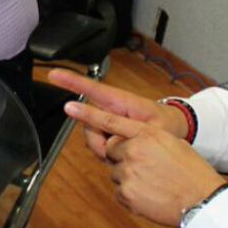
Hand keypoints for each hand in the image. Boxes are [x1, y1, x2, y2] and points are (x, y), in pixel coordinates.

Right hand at [47, 69, 189, 159]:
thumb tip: (110, 142)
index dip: (71, 81)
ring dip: (104, 149)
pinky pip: (100, 145)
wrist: (174, 129)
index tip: (53, 74)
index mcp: (120, 101)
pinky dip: (109, 153)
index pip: (91, 88)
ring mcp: (109, 121)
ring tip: (127, 150)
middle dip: (97, 141)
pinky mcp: (110, 132)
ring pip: (92, 137)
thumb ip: (130, 134)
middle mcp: (111, 109)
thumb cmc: (166, 124)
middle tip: (115, 151)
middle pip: (87, 123)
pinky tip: (122, 153)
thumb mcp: (153, 129)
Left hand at [63, 100, 225, 226]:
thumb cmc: (190, 171)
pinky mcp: (126, 193)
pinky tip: (149, 192)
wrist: (201, 199)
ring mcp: (128, 172)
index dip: (87, 114)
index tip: (70, 107)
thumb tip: (132, 139)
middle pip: (111, 148)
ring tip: (152, 181)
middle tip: (145, 164)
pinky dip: (130, 192)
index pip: (110, 120)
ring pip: (116, 170)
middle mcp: (134, 150)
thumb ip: (147, 138)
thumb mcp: (171, 143)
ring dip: (128, 175)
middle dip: (121, 155)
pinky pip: (119, 189)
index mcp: (146, 133)